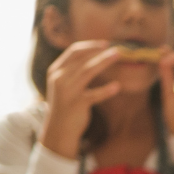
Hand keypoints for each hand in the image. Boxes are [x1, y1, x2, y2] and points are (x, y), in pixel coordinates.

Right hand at [39, 40, 124, 159]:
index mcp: (55, 70)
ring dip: (104, 62)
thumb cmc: (66, 105)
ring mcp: (67, 91)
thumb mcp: (64, 85)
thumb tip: (93, 56)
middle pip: (82, 59)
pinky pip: (94, 95)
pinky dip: (106, 90)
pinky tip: (117, 87)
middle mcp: (59, 78)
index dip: (90, 46)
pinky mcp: (77, 105)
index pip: (73, 51)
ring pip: (87, 71)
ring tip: (118, 56)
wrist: (58, 130)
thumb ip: (74, 71)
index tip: (105, 44)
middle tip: (117, 48)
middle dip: (99, 51)